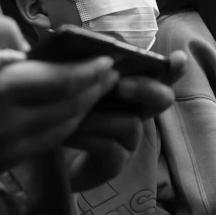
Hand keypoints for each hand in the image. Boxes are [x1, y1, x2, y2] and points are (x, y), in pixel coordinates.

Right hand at [0, 12, 120, 175]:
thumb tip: (26, 47)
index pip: (63, 83)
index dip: (91, 72)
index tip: (108, 60)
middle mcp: (5, 129)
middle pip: (68, 111)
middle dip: (93, 91)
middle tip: (109, 73)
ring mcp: (1, 152)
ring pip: (59, 133)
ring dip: (81, 112)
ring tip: (93, 90)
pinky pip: (39, 146)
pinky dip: (58, 128)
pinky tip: (62, 111)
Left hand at [65, 51, 186, 188]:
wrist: (37, 150)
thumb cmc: (55, 107)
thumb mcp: (66, 80)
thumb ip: (84, 65)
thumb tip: (96, 52)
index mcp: (128, 85)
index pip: (158, 73)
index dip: (172, 67)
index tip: (178, 59)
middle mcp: (134, 111)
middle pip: (161, 99)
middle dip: (147, 89)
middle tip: (121, 86)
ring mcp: (128, 139)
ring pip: (130, 123)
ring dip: (99, 117)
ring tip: (70, 114)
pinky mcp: (114, 163)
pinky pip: (110, 148)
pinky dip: (87, 139)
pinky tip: (67, 135)